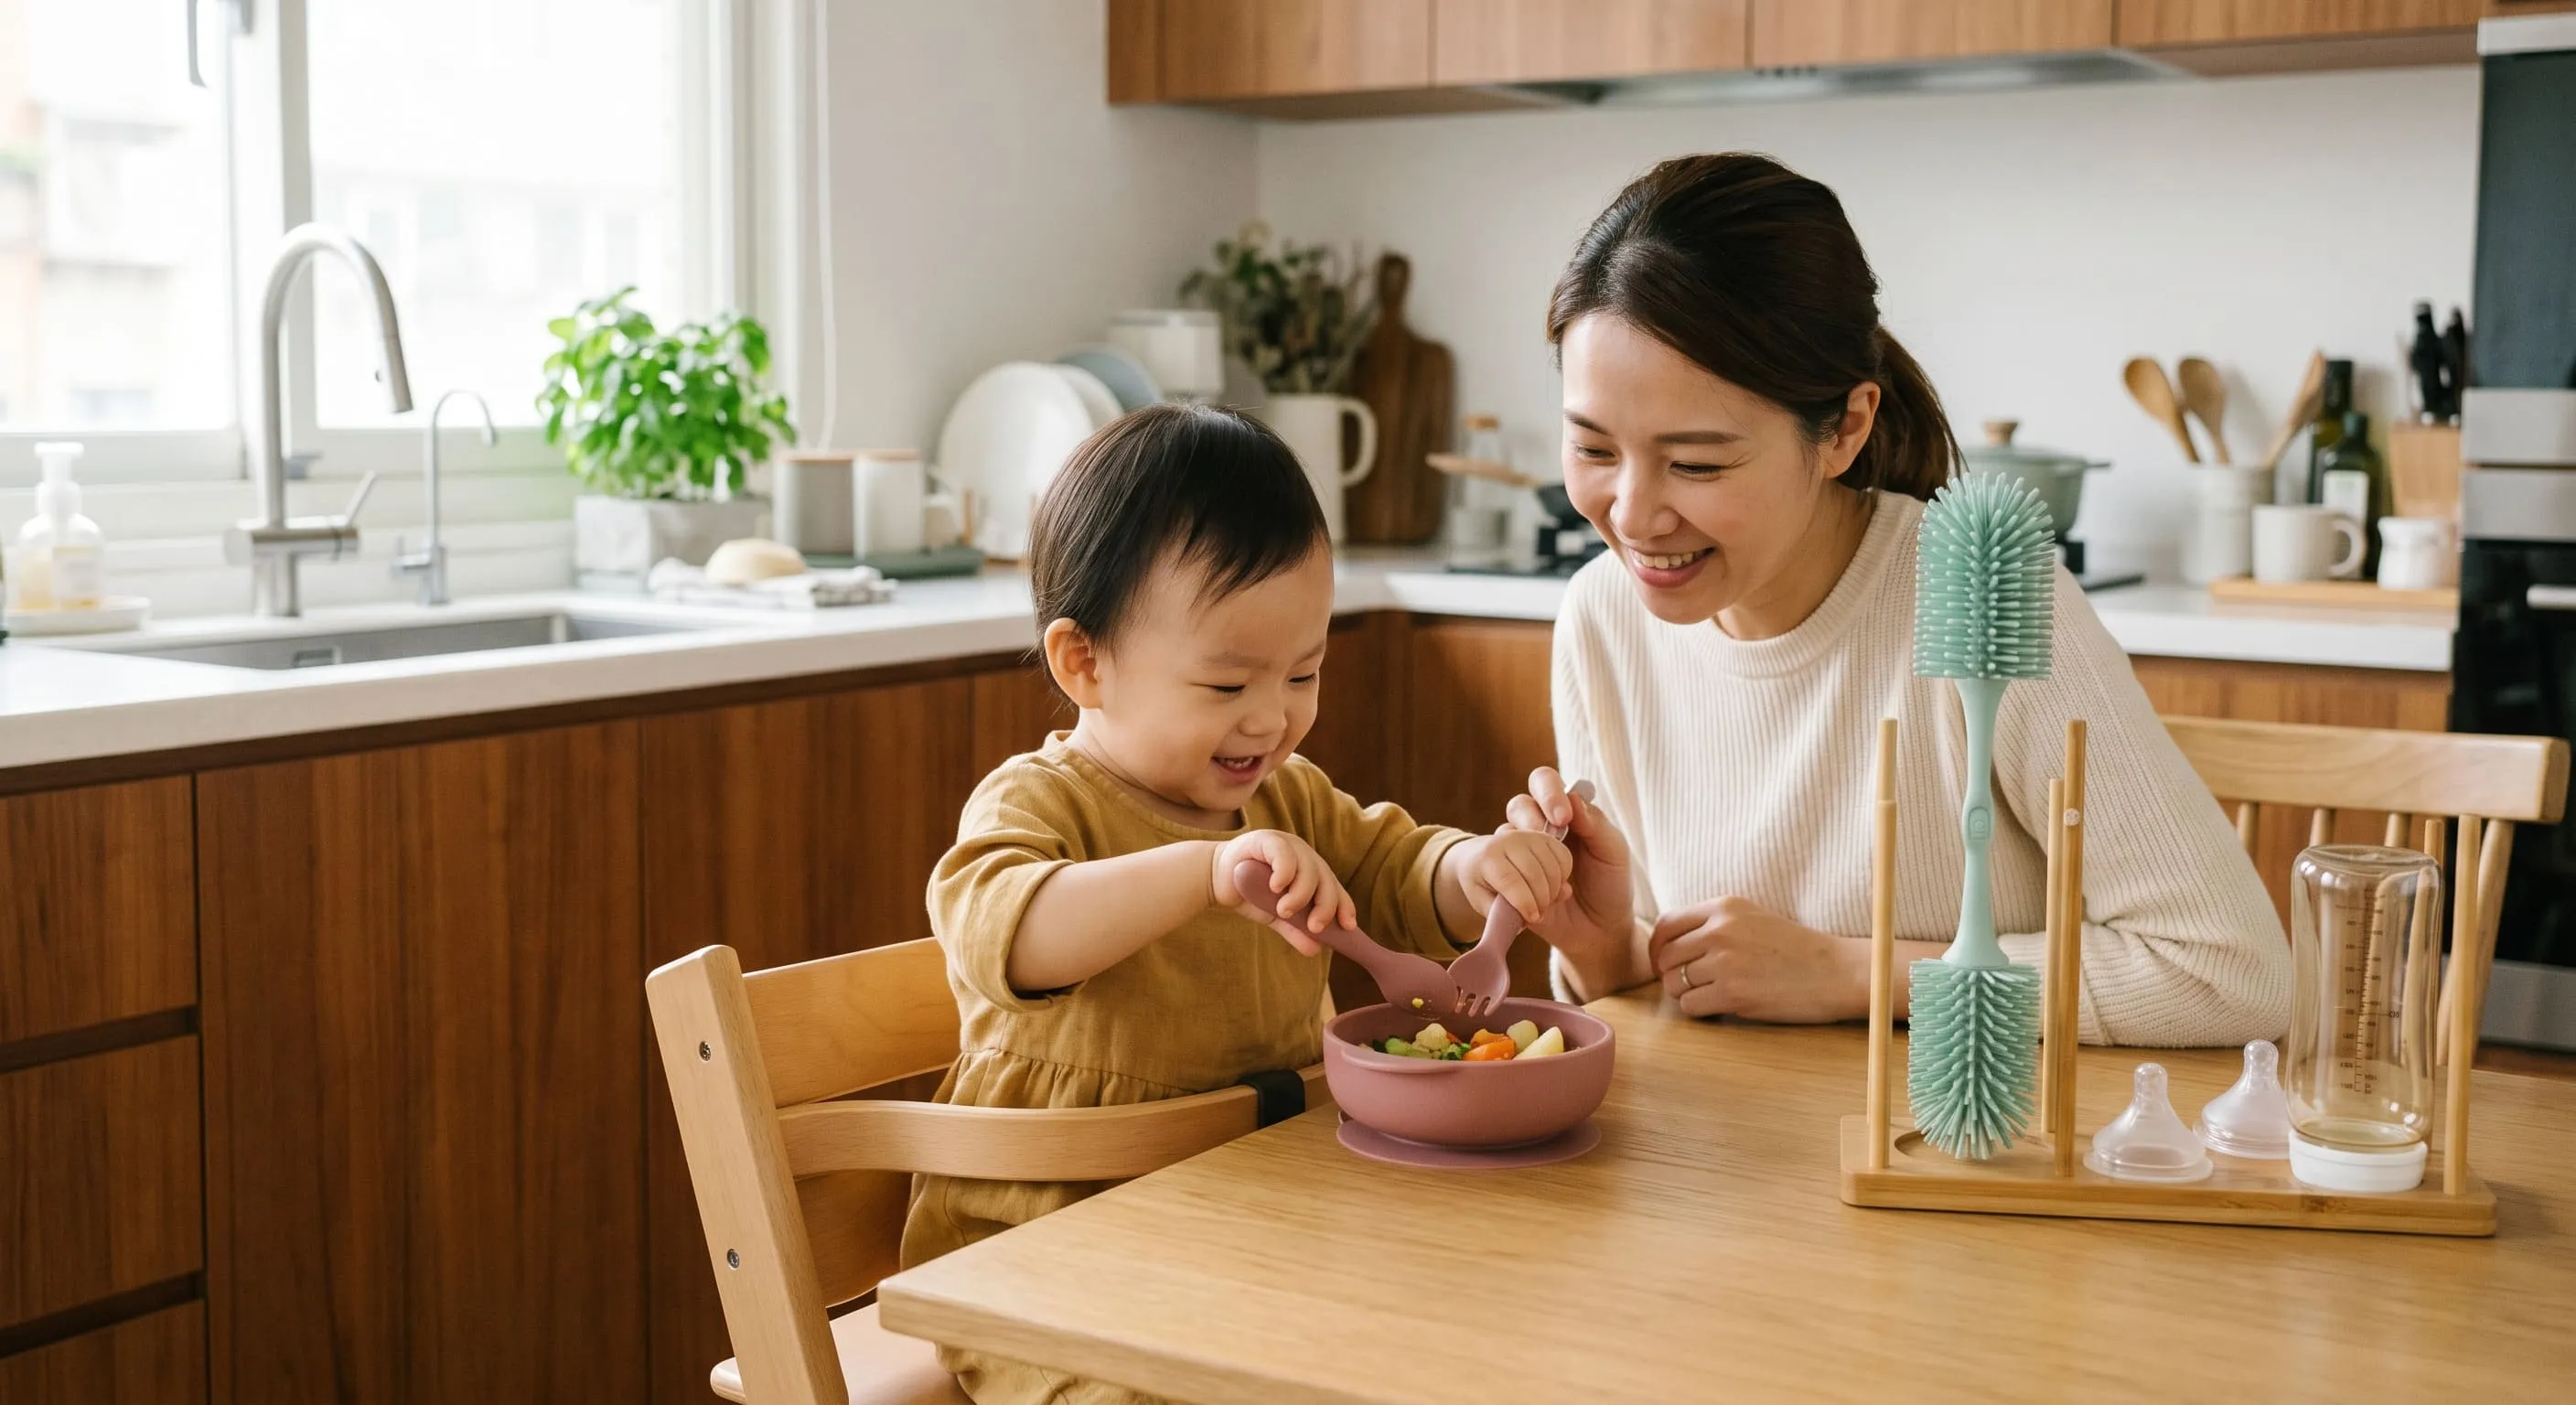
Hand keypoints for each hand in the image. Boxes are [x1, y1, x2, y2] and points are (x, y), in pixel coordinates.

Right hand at [1210, 830, 1353, 956]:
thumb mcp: (1275, 916)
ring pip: (1308, 868)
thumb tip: (1316, 950)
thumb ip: (1295, 930)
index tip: (1347, 926)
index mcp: (1309, 868)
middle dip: (1324, 905)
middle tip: (1315, 927)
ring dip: (1301, 894)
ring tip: (1285, 911)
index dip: (1343, 905)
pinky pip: (1283, 854)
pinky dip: (1284, 872)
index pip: (1333, 886)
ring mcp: (1284, 843)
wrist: (1214, 881)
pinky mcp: (1264, 839)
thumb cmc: (1248, 894)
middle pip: (1325, 878)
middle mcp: (1301, 853)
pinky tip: (1276, 888)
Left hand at [1452, 830, 1573, 926]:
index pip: (1511, 882)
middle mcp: (1508, 840)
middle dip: (1541, 901)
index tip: (1531, 919)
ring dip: (1553, 891)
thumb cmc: (1481, 884)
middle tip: (1538, 915)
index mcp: (1488, 857)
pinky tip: (1553, 887)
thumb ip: (1503, 914)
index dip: (1525, 904)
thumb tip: (1536, 917)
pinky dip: (1564, 876)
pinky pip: (1564, 857)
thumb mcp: (1482, 902)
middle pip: (1534, 875)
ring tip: (1543, 903)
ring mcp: (1528, 836)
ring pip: (1551, 868)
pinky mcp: (1544, 836)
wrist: (1479, 854)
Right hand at [1502, 768, 1638, 984]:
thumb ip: (1596, 824)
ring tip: (1558, 888)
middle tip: (1551, 840)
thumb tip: (1572, 798)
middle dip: (1532, 822)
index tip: (1562, 817)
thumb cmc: (1610, 886)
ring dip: (1531, 861)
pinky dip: (1519, 889)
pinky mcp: (1507, 883)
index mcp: (1564, 813)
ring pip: (1504, 837)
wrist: (1600, 932)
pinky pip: (1498, 875)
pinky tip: (1540, 904)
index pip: (1544, 782)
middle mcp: (1538, 829)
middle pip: (1518, 805)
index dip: (1548, 793)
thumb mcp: (1614, 853)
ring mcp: (1519, 855)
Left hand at [1647, 896, 1865, 1022]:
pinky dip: (1699, 1011)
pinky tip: (1721, 1006)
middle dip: (1672, 974)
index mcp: (1724, 907)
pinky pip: (1690, 1006)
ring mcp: (1726, 962)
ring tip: (1710, 995)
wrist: (1835, 972)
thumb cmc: (1794, 949)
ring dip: (1685, 994)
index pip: (1666, 925)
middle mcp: (1720, 930)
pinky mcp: (1733, 993)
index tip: (1665, 962)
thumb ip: (1713, 923)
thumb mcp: (1751, 918)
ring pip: (1674, 983)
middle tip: (1691, 984)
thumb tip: (1667, 943)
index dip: (1658, 948)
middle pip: (1666, 956)